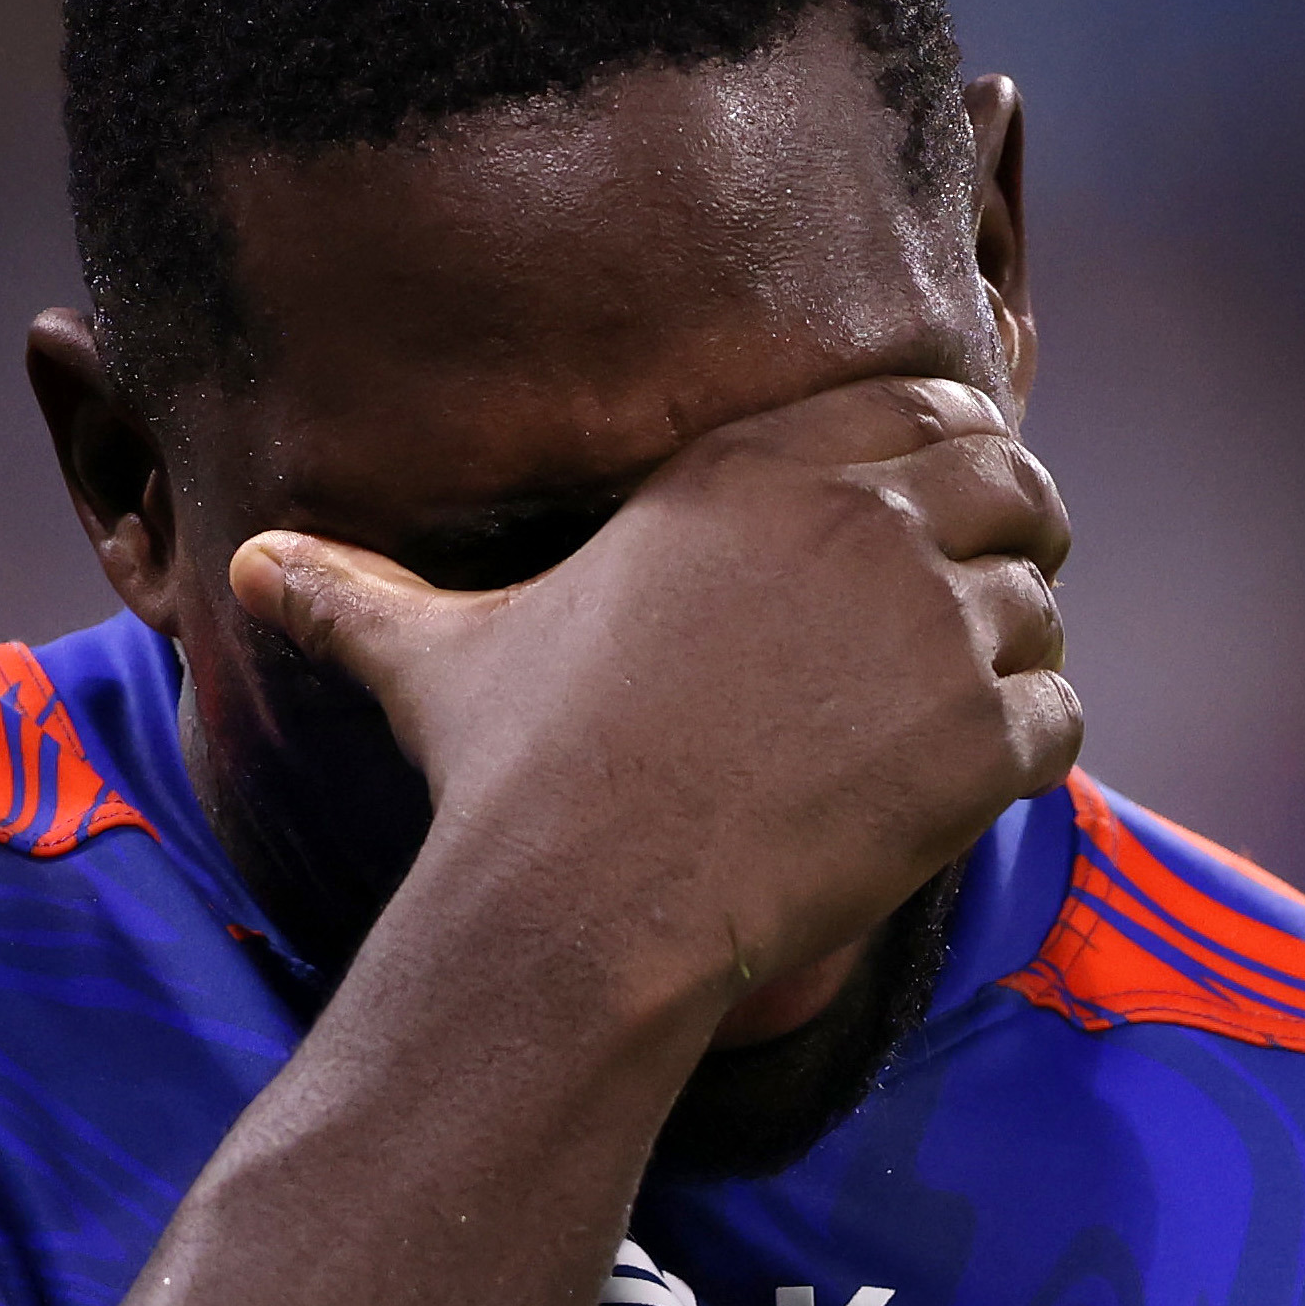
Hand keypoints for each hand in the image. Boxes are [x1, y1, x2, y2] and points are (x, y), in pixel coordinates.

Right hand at [226, 375, 1078, 1033]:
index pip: (927, 401)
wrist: (584, 904)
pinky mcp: (979, 736)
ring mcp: (933, 624)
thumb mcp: (433, 658)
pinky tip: (961, 790)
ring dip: (1018, 657)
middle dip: (1018, 533)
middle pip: (1017, 479)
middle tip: (986, 601)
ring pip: (1043, 608)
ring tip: (953, 718)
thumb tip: (244, 569)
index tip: (941, 507)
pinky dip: (1029, 751)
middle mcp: (861, 519)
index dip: (952, 449)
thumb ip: (358, 592)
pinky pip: (1060, 716)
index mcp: (754, 468)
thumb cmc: (511, 777)